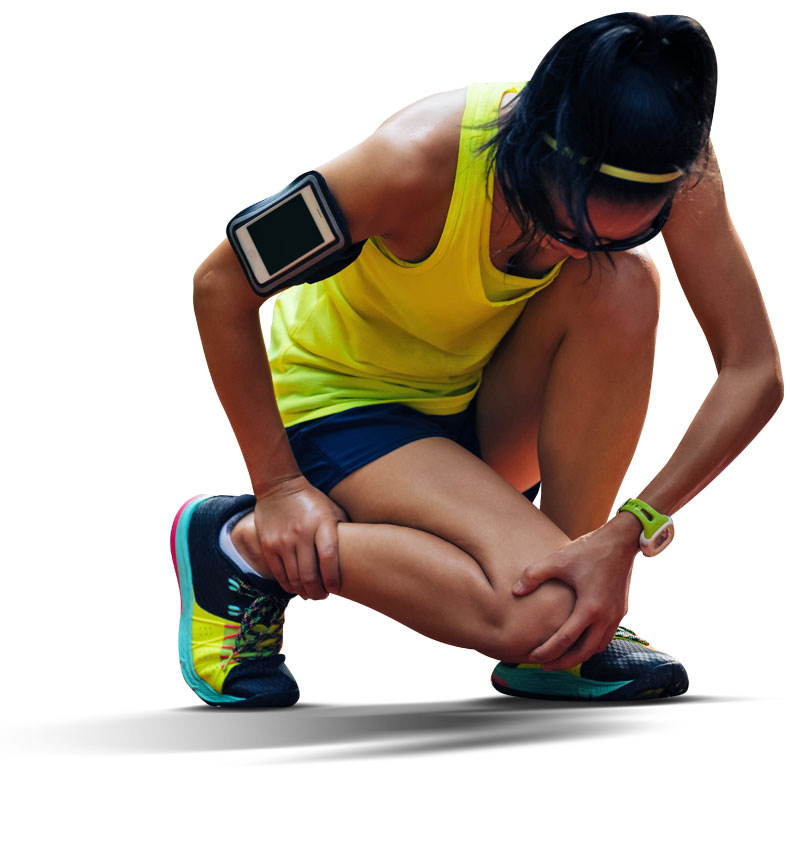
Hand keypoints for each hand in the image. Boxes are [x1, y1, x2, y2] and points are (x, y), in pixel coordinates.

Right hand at [254, 476, 348, 600]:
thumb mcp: (333, 509)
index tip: (336, 588)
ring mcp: (283, 540)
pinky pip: (279, 574)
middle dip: (318, 592)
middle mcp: (302, 533)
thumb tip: (360, 552)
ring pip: (294, 578)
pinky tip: (296, 588)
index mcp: (322, 523)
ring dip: (304, 592)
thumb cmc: (313, 500)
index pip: (329, 557)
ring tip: (311, 594)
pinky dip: (288, 586)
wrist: (279, 485)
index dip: (333, 578)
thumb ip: (344, 530)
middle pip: (310, 574)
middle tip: (323, 596)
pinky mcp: (268, 545)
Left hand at [512, 516, 639, 670]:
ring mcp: (616, 615)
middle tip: (544, 666)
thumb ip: (533, 575)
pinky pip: (606, 637)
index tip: (532, 657)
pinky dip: (592, 645)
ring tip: (561, 657)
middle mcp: (606, 617)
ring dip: (579, 655)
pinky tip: (580, 641)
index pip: (566, 640)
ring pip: (598, 647)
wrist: (621, 541)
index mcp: (590, 607)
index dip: (548, 651)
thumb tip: (515, 591)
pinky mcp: (621, 610)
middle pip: (584, 652)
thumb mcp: (557, 559)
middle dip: (563, 662)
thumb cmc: (589, 549)